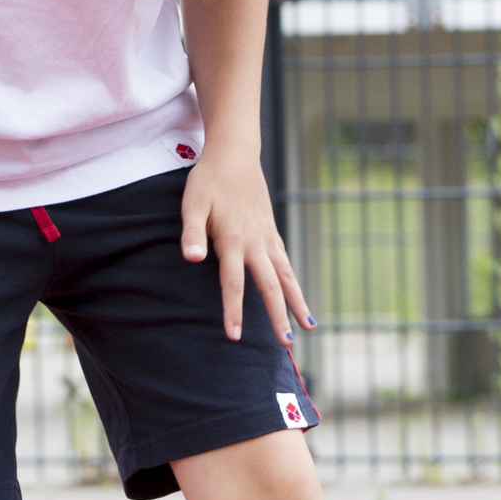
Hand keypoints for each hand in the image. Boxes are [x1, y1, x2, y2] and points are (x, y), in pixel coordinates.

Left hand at [179, 148, 315, 347]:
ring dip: (297, 303)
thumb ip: (192, 232)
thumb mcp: (192, 203)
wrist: (234, 154)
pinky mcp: (271, 232)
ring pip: (287, 276)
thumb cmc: (208, 180)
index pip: (234, 283)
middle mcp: (255, 242)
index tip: (235, 336)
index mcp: (234, 239)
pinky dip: (294, 283)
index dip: (234, 310)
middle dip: (279, 316)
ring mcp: (267, 238)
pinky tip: (298, 297)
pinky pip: (285, 263)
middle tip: (287, 345)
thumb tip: (191, 258)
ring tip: (310, 328)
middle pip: (271, 286)